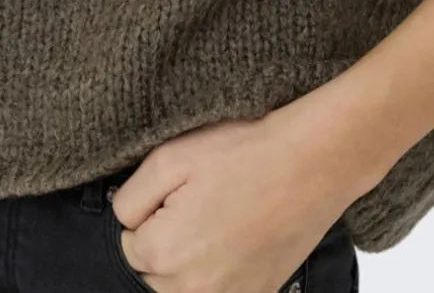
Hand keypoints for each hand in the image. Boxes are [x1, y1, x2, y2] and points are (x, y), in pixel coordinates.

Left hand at [110, 90, 363, 292]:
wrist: (310, 163)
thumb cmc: (241, 154)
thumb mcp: (168, 158)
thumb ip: (130, 198)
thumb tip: (124, 221)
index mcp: (164, 253)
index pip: (129, 244)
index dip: (150, 212)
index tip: (177, 192)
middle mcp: (192, 289)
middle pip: (155, 271)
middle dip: (166, 239)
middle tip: (199, 201)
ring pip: (184, 286)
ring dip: (191, 260)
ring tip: (219, 217)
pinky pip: (219, 290)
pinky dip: (221, 270)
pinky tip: (238, 238)